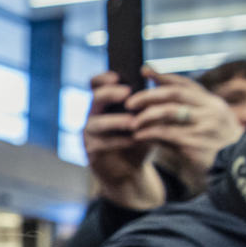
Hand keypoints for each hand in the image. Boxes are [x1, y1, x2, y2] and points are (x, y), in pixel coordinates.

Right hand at [84, 70, 163, 209]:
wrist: (131, 170)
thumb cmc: (139, 139)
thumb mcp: (147, 118)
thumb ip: (147, 102)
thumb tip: (157, 81)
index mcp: (103, 103)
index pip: (95, 84)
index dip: (103, 78)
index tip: (118, 76)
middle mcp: (92, 115)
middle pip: (94, 99)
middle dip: (110, 94)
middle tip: (127, 93)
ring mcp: (88, 134)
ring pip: (95, 123)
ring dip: (115, 121)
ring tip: (133, 122)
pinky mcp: (91, 152)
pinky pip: (101, 144)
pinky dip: (118, 142)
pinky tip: (133, 141)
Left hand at [126, 68, 242, 185]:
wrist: (234, 173)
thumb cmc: (216, 149)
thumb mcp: (210, 126)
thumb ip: (190, 113)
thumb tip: (157, 101)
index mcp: (213, 104)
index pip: (185, 84)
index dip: (163, 76)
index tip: (144, 70)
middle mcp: (211, 111)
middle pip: (175, 94)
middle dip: (149, 95)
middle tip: (129, 102)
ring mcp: (204, 127)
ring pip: (169, 112)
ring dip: (146, 115)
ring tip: (132, 122)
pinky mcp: (195, 144)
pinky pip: (166, 134)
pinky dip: (149, 133)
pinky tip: (138, 136)